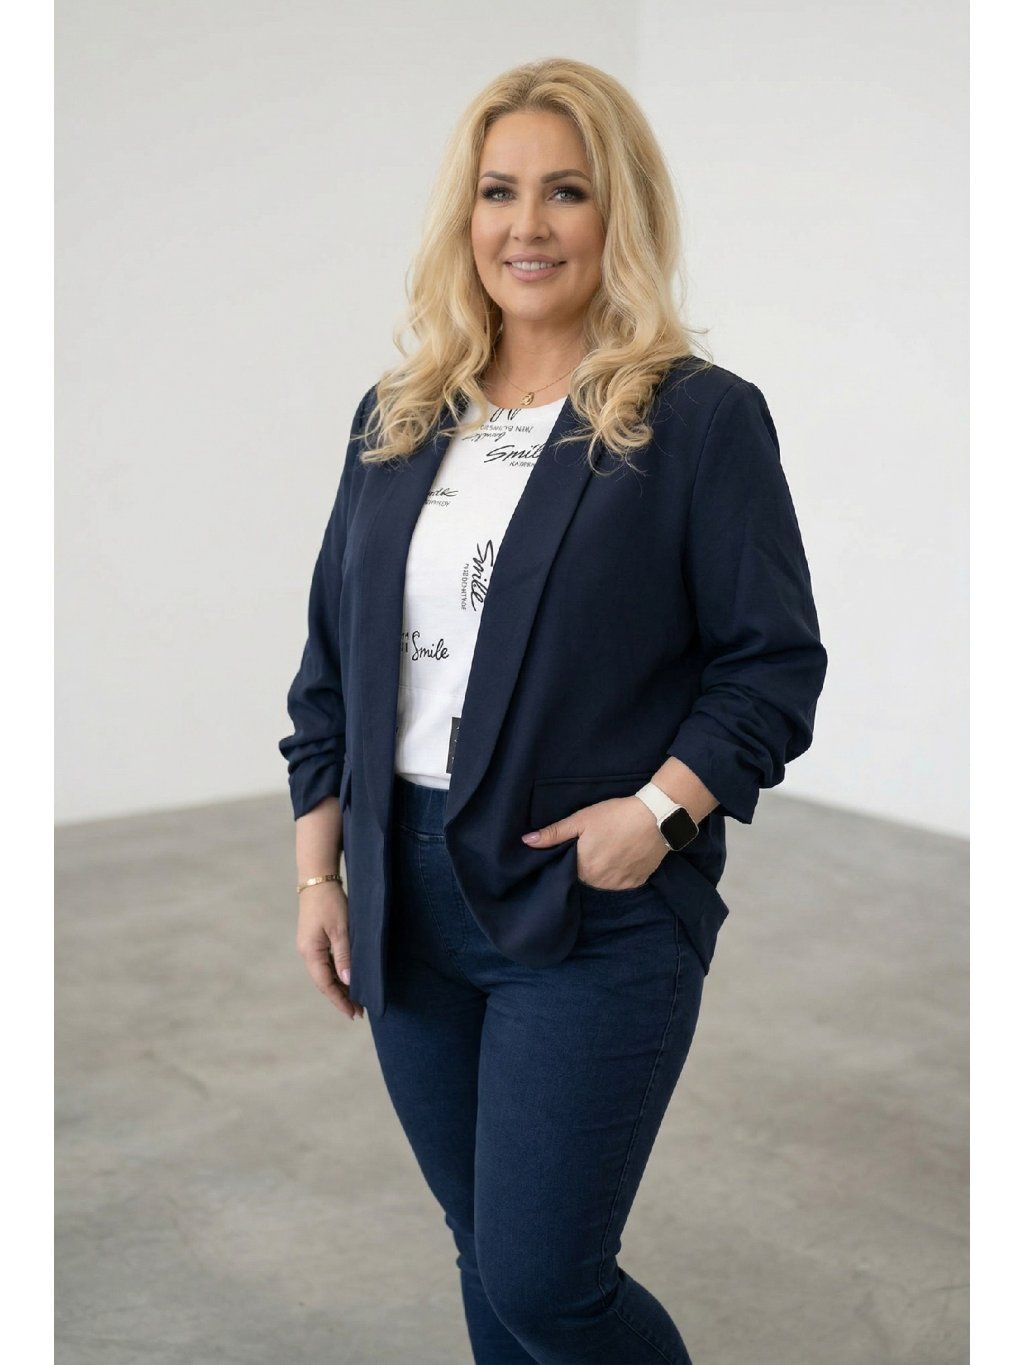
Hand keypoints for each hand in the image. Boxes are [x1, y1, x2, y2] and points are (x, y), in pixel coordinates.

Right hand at [296, 881, 363, 1020]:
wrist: (318, 879)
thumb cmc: (330, 902)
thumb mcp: (341, 930)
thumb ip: (344, 956)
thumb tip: (348, 982)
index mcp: (311, 952)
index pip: (325, 984)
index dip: (339, 1000)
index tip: (353, 1013)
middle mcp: (307, 952)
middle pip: (324, 982)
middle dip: (340, 997)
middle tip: (358, 1011)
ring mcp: (310, 946)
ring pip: (325, 973)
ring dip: (339, 986)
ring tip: (356, 999)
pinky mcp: (315, 940)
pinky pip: (326, 963)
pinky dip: (337, 973)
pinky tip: (348, 978)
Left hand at [521, 795, 667, 890]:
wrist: (656, 817)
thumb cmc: (615, 815)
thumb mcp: (581, 820)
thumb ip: (554, 833)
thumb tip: (526, 842)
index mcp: (582, 867)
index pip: (567, 871)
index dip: (570, 858)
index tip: (576, 846)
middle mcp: (599, 882)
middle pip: (585, 877)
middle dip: (586, 864)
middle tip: (596, 844)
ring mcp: (619, 884)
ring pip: (602, 882)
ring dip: (602, 870)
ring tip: (609, 849)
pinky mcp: (636, 882)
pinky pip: (621, 882)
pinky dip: (620, 873)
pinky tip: (623, 855)